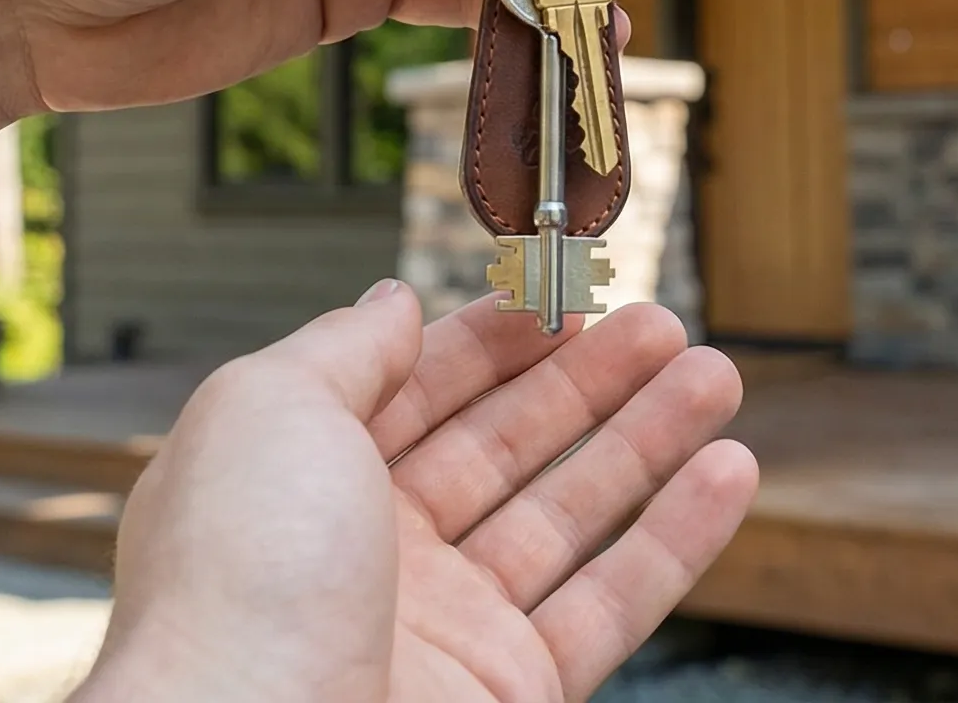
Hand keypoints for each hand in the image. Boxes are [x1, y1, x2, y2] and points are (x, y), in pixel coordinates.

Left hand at [82, 285, 757, 702]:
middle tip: (658, 326)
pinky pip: (611, 604)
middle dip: (586, 380)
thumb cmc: (232, 591)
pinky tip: (726, 473)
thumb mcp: (267, 411)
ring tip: (714, 377)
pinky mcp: (511, 693)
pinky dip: (677, 539)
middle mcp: (371, 557)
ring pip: (569, 517)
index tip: (558, 295)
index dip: (489, 339)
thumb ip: (341, 350)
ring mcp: (445, 631)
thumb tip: (390, 302)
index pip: (411, 392)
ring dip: (648, 441)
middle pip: (502, 447)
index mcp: (296, 485)